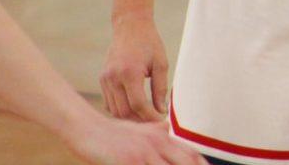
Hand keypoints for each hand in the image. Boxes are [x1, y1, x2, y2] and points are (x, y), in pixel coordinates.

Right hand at [66, 113, 204, 164]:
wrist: (87, 129)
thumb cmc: (113, 132)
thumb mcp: (139, 129)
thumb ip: (155, 131)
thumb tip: (167, 128)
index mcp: (162, 137)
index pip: (190, 153)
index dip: (201, 163)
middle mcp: (157, 144)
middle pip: (184, 162)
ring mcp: (143, 153)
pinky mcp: (128, 161)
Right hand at [100, 15, 167, 122]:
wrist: (130, 26)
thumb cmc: (149, 43)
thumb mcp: (160, 64)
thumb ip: (160, 89)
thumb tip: (161, 110)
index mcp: (129, 73)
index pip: (138, 104)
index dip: (149, 116)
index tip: (160, 121)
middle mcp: (113, 77)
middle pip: (124, 111)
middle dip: (139, 121)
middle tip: (153, 124)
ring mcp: (105, 79)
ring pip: (114, 109)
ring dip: (128, 117)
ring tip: (144, 118)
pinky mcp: (102, 79)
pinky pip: (109, 102)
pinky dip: (120, 109)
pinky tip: (133, 109)